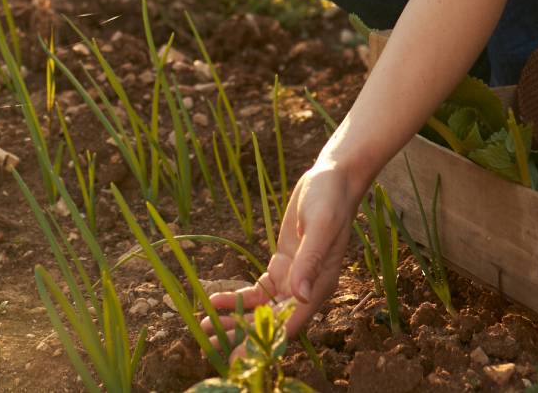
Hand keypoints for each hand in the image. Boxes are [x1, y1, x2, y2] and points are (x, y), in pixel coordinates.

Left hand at [198, 160, 364, 359]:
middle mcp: (307, 288)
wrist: (331, 180)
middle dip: (244, 336)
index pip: (291, 323)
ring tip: (205, 327)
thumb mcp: (319, 226)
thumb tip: (301, 295)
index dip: (266, 341)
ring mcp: (293, 278)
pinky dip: (236, 297)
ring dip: (236, 320)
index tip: (241, 357)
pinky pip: (257, 290)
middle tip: (213, 348)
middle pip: (273, 322)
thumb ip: (310, 260)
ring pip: (262, 309)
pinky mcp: (282, 266)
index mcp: (320, 285)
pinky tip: (214, 300)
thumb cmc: (329, 200)